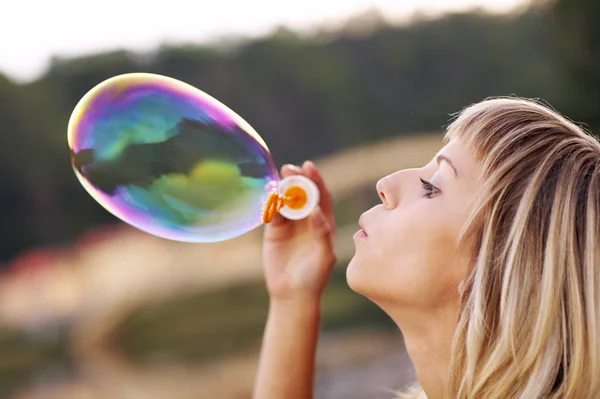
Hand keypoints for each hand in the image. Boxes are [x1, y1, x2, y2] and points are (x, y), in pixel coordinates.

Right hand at [263, 161, 336, 300]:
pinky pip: (271, 212)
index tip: (309, 167)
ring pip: (286, 200)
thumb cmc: (314, 277)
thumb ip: (322, 234)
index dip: (316, 179)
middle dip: (297, 178)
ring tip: (277, 180)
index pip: (321, 195)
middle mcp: (307, 219)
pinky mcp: (274, 231)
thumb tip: (315, 211)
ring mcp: (290, 224)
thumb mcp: (324, 257)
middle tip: (289, 168)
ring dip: (281, 187)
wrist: (292, 294)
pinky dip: (269, 203)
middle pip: (302, 192)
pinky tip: (267, 197)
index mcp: (323, 222)